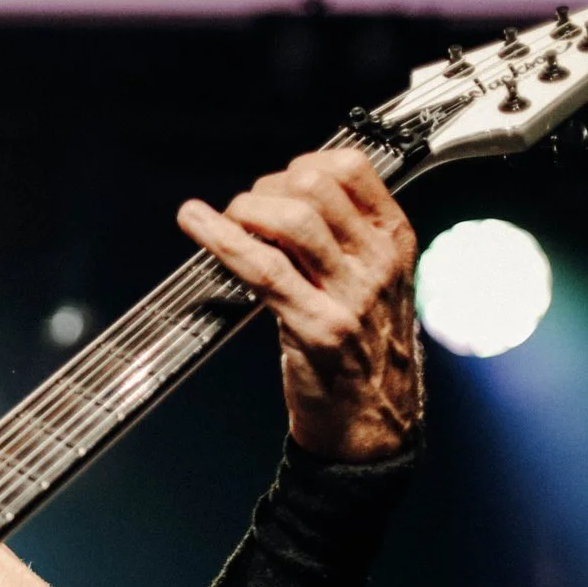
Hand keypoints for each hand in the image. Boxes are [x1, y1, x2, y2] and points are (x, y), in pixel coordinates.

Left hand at [178, 148, 422, 461]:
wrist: (373, 421)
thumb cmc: (363, 348)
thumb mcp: (370, 281)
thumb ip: (339, 238)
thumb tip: (280, 197)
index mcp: (393, 240)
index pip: (351, 168)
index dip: (301, 165)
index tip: (275, 187)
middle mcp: (377, 260)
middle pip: (315, 186)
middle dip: (266, 189)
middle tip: (245, 214)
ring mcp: (351, 294)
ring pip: (291, 220)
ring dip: (244, 212)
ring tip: (226, 225)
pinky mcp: (318, 326)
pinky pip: (263, 268)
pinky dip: (220, 239)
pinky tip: (194, 222)